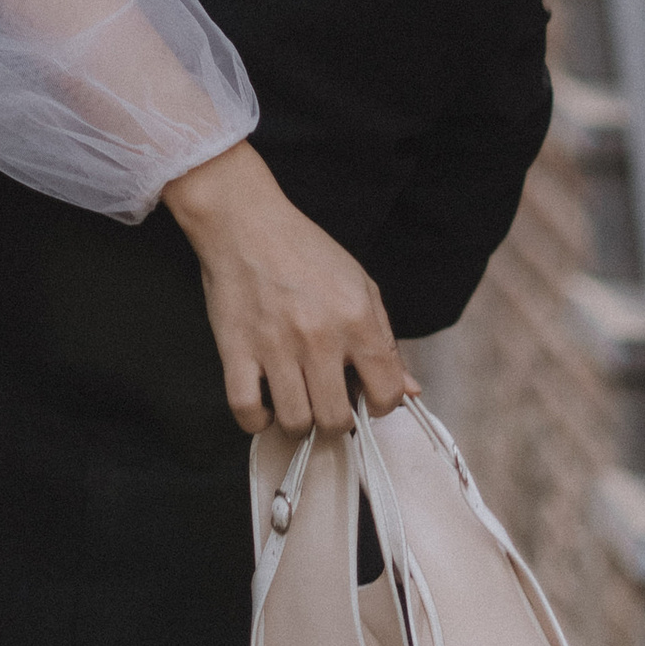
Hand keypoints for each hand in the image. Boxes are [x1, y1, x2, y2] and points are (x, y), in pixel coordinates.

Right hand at [163, 142, 414, 431]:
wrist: (245, 223)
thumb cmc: (306, 252)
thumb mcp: (359, 286)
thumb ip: (385, 341)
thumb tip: (408, 390)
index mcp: (356, 319)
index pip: (386, 393)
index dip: (381, 404)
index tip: (367, 396)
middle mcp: (318, 337)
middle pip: (336, 419)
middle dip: (338, 420)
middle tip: (329, 400)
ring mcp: (274, 347)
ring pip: (295, 422)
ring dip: (300, 422)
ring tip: (299, 402)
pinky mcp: (235, 350)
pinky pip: (246, 410)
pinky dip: (257, 421)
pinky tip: (265, 406)